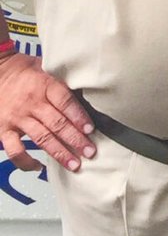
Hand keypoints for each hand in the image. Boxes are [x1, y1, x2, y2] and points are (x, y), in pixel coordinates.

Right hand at [0, 53, 95, 173]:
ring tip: (74, 164)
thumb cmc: (26, 72)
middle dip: (75, 139)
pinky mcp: (4, 130)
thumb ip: (64, 82)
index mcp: (44, 85)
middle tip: (90, 152)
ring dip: (59, 153)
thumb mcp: (47, 68)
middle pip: (56, 123)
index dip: (79, 116)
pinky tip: (39, 167)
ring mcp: (17, 118)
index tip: (91, 129)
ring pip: (41, 138)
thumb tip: (90, 93)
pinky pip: (14, 149)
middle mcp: (31, 102)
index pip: (64, 101)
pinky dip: (25, 161)